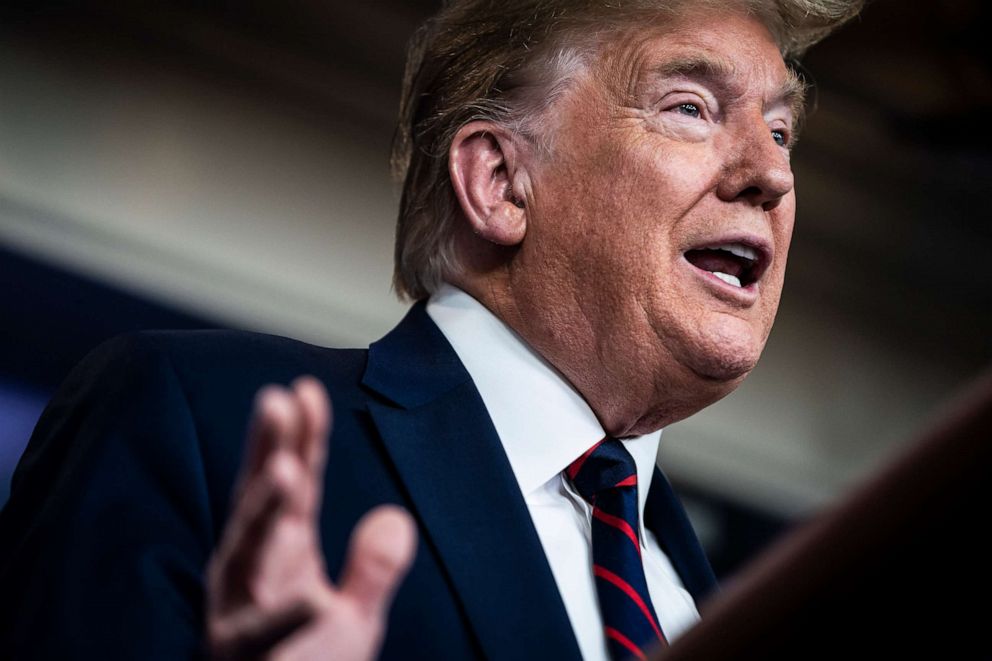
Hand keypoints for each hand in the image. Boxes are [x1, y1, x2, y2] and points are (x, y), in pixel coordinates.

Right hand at [207, 377, 416, 659]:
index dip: (301, 438)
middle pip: (262, 500)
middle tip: (276, 401)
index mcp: (283, 554)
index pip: (296, 485)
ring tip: (286, 470)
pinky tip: (314, 598)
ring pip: (250, 550)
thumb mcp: (353, 616)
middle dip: (269, 450)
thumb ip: (371, 565)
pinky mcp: (244, 653)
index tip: (306, 391)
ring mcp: (241, 609)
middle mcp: (254, 571)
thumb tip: (396, 516)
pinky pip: (267, 633)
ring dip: (265, 509)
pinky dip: (287, 615)